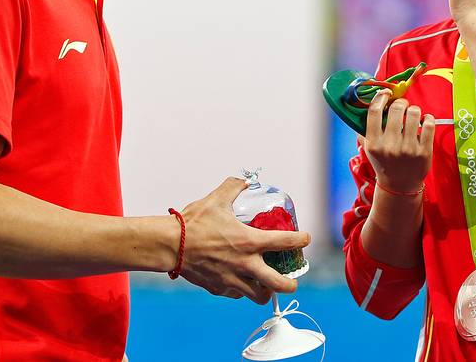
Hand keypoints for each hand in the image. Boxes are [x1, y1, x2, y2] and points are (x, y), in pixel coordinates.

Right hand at [177, 178, 310, 303]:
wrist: (169, 245)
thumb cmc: (193, 223)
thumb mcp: (216, 199)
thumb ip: (234, 187)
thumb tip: (244, 180)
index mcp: (249, 242)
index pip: (285, 242)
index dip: (300, 240)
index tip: (305, 239)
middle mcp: (245, 264)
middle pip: (278, 284)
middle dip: (290, 284)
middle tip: (292, 281)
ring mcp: (231, 280)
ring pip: (258, 296)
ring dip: (266, 291)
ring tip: (267, 284)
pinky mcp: (218, 288)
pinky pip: (236, 294)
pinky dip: (242, 290)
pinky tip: (240, 281)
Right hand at [360, 91, 434, 193]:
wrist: (400, 186)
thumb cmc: (384, 162)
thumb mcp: (370, 148)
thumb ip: (367, 128)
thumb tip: (372, 102)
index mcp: (374, 143)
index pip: (375, 111)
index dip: (381, 97)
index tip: (386, 94)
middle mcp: (390, 146)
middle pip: (397, 108)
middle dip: (401, 103)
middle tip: (402, 106)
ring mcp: (408, 149)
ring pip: (414, 113)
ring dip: (414, 110)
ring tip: (413, 115)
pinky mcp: (424, 152)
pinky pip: (429, 124)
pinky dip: (428, 118)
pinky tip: (424, 121)